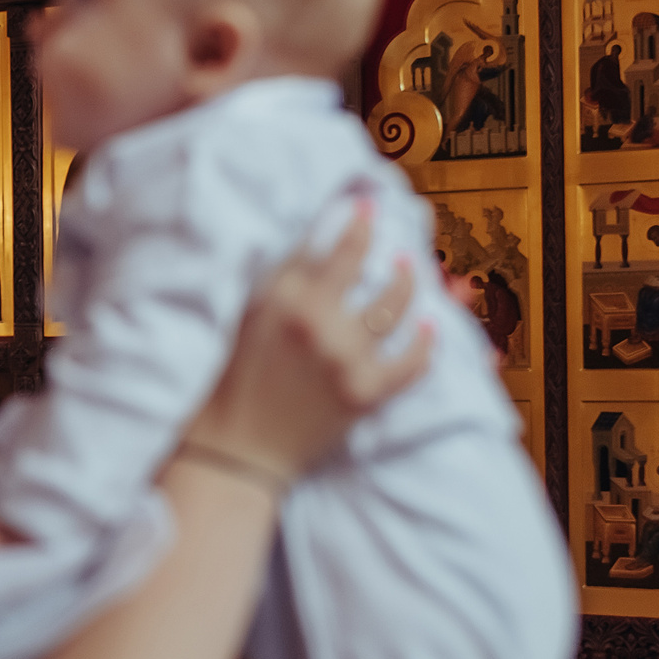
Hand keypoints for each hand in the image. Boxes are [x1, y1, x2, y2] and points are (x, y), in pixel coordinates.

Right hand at [184, 212, 430, 484]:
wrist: (235, 451)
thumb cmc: (227, 384)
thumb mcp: (242, 319)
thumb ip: (276, 282)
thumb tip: (313, 244)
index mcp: (284, 301)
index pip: (331, 248)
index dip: (355, 223)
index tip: (366, 207)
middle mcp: (319, 325)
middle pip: (368, 267)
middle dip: (387, 248)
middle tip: (397, 242)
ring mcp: (347, 361)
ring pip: (396, 308)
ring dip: (408, 284)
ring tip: (410, 272)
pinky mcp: (365, 395)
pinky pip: (412, 363)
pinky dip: (426, 343)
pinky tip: (431, 327)